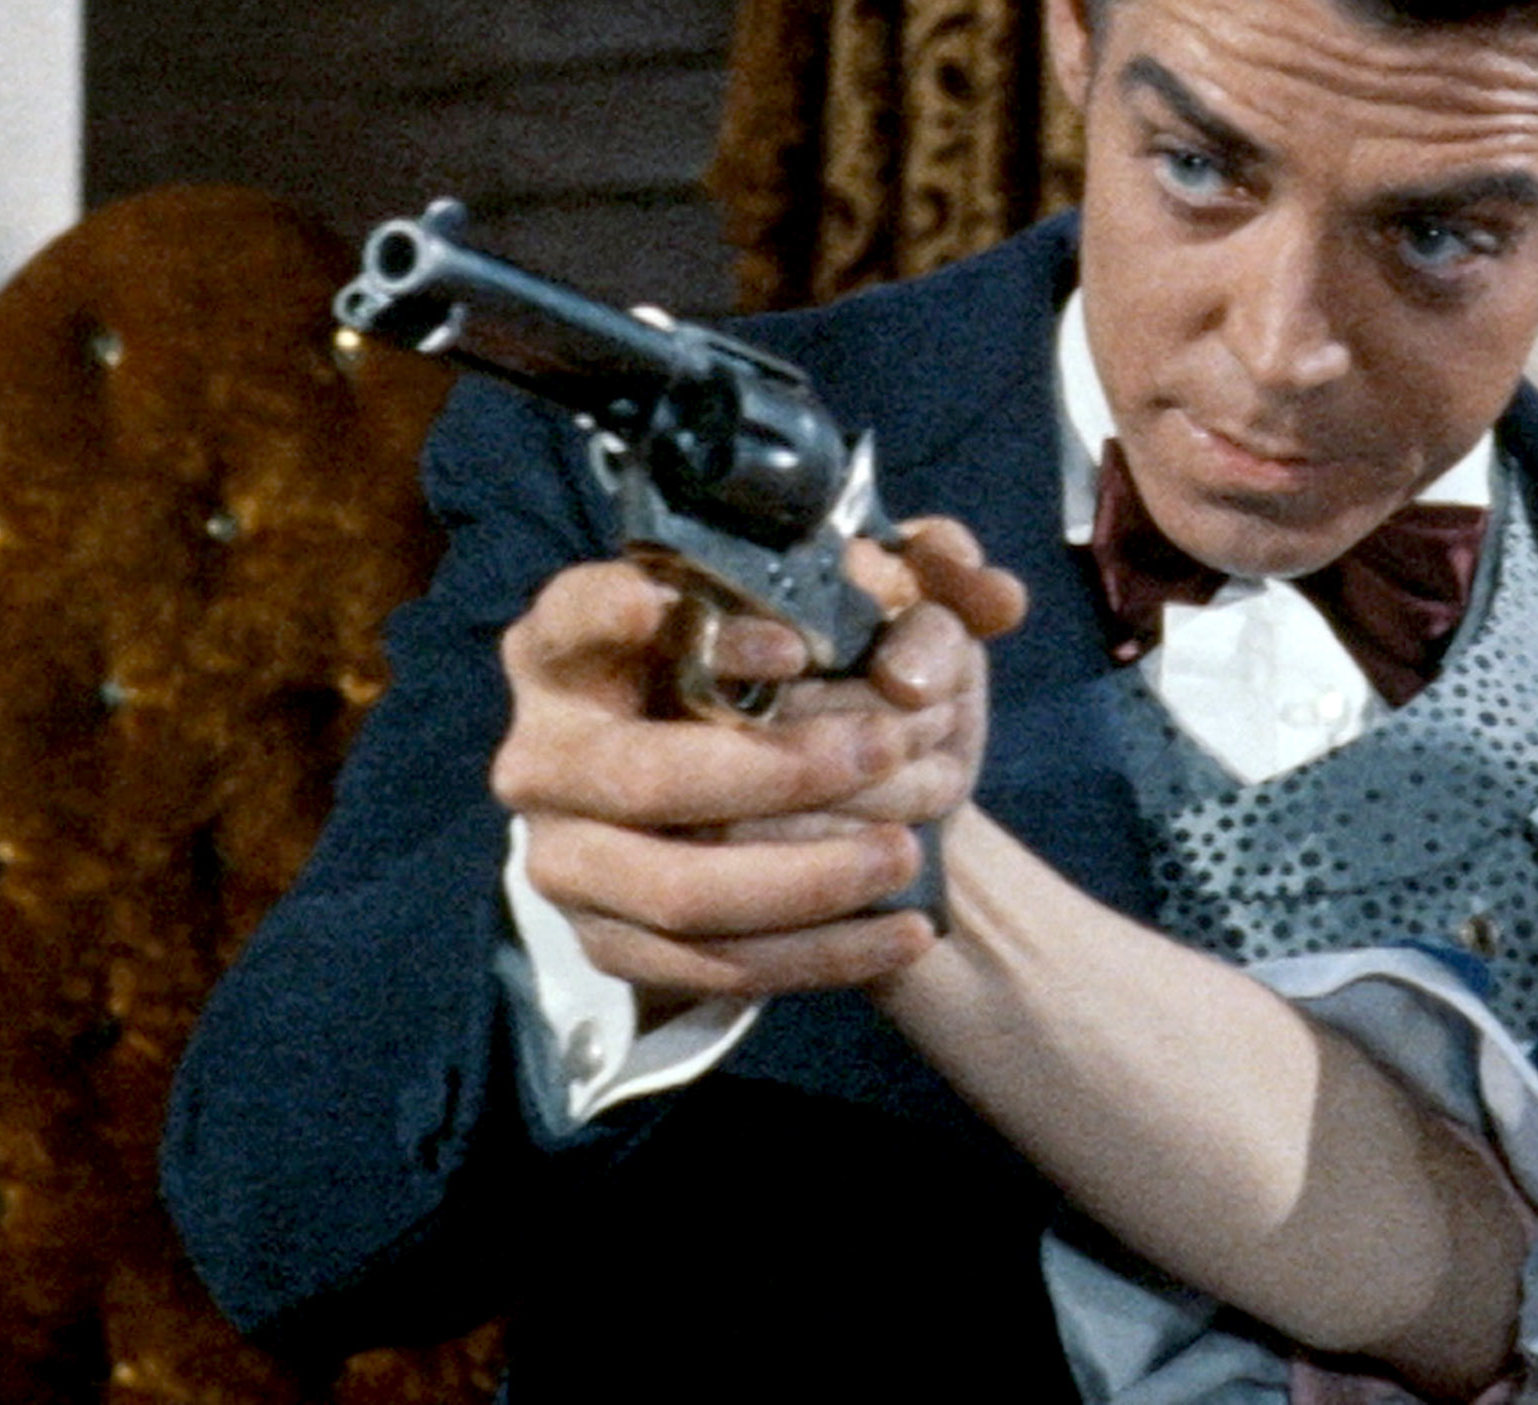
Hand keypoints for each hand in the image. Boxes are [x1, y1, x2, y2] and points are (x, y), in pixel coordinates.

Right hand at [493, 517, 1026, 1007]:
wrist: (795, 797)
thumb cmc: (819, 677)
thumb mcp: (872, 602)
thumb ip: (932, 571)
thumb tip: (987, 599)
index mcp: (578, 641)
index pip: (575, 615)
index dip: (649, 622)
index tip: (779, 642)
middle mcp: (550, 748)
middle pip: (642, 775)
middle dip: (776, 771)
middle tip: (885, 749)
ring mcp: (567, 854)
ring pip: (679, 889)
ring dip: (804, 879)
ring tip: (906, 852)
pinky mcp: (609, 940)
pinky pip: (712, 966)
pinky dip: (817, 953)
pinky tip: (904, 927)